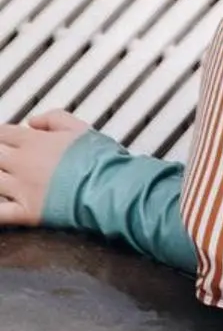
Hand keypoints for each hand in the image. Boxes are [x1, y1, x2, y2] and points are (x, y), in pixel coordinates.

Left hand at [0, 110, 88, 224]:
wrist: (105, 186)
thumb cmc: (97, 158)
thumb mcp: (79, 127)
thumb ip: (53, 118)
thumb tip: (32, 121)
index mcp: (35, 141)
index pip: (4, 133)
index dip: (0, 134)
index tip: (1, 137)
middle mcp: (23, 164)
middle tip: (2, 154)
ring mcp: (21, 189)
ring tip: (2, 175)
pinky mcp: (26, 212)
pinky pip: (0, 212)